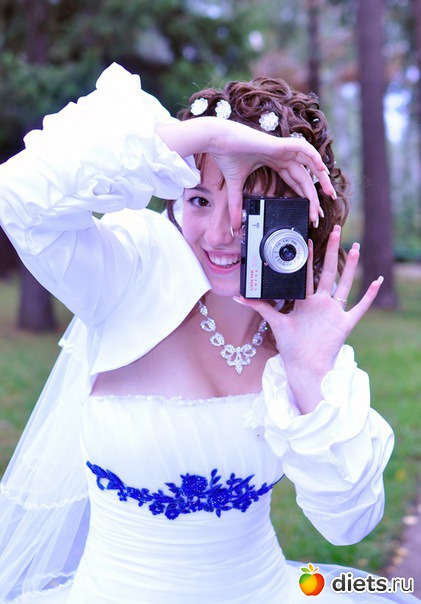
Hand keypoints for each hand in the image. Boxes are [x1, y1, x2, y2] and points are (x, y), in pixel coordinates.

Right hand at [209, 119, 335, 228]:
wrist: (217, 141)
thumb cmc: (226, 158)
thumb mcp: (234, 188)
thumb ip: (236, 206)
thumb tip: (234, 227)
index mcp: (274, 163)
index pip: (295, 182)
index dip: (304, 196)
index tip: (310, 212)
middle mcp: (281, 156)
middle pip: (305, 177)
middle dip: (314, 196)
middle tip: (319, 213)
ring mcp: (282, 149)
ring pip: (310, 163)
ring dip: (321, 178)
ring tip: (330, 193)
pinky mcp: (280, 143)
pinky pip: (304, 149)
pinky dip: (315, 157)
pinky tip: (322, 169)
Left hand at [234, 225, 382, 412]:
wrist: (304, 366)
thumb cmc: (290, 347)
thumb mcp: (274, 322)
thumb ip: (258, 306)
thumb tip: (235, 296)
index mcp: (306, 301)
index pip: (307, 273)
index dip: (308, 257)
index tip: (307, 239)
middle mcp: (321, 303)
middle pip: (328, 271)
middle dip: (332, 251)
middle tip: (337, 230)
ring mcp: (334, 311)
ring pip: (345, 283)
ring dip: (351, 266)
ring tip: (356, 246)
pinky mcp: (345, 323)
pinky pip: (360, 307)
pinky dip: (369, 295)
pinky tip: (376, 280)